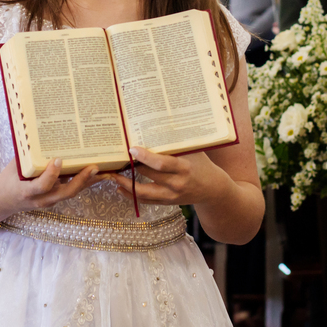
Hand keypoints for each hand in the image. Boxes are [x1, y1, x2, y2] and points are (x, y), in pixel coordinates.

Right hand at [0, 158, 100, 213]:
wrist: (2, 203)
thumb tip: (38, 135)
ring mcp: (49, 201)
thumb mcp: (12, 168)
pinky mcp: (55, 199)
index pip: (42, 186)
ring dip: (88, 182)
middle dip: (81, 180)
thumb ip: (26, 156)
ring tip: (104, 169)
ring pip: (71, 193)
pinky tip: (95, 173)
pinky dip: (83, 182)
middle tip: (94, 167)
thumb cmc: (7, 182)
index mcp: (27, 192)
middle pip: (65, 193)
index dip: (52, 174)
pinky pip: (70, 191)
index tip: (58, 160)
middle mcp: (41, 200)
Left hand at [105, 146, 226, 206]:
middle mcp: (177, 183)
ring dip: (126, 185)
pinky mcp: (167, 202)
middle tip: (115, 158)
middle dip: (130, 167)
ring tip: (113, 176)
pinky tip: (120, 188)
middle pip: (149, 175)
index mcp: (184, 168)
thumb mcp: (193, 151)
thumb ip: (176, 143)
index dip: (144, 157)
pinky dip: (131, 196)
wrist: (213, 188)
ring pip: (144, 193)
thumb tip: (157, 124)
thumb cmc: (201, 164)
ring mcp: (171, 195)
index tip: (131, 149)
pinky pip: (146, 201)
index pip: (161, 163)